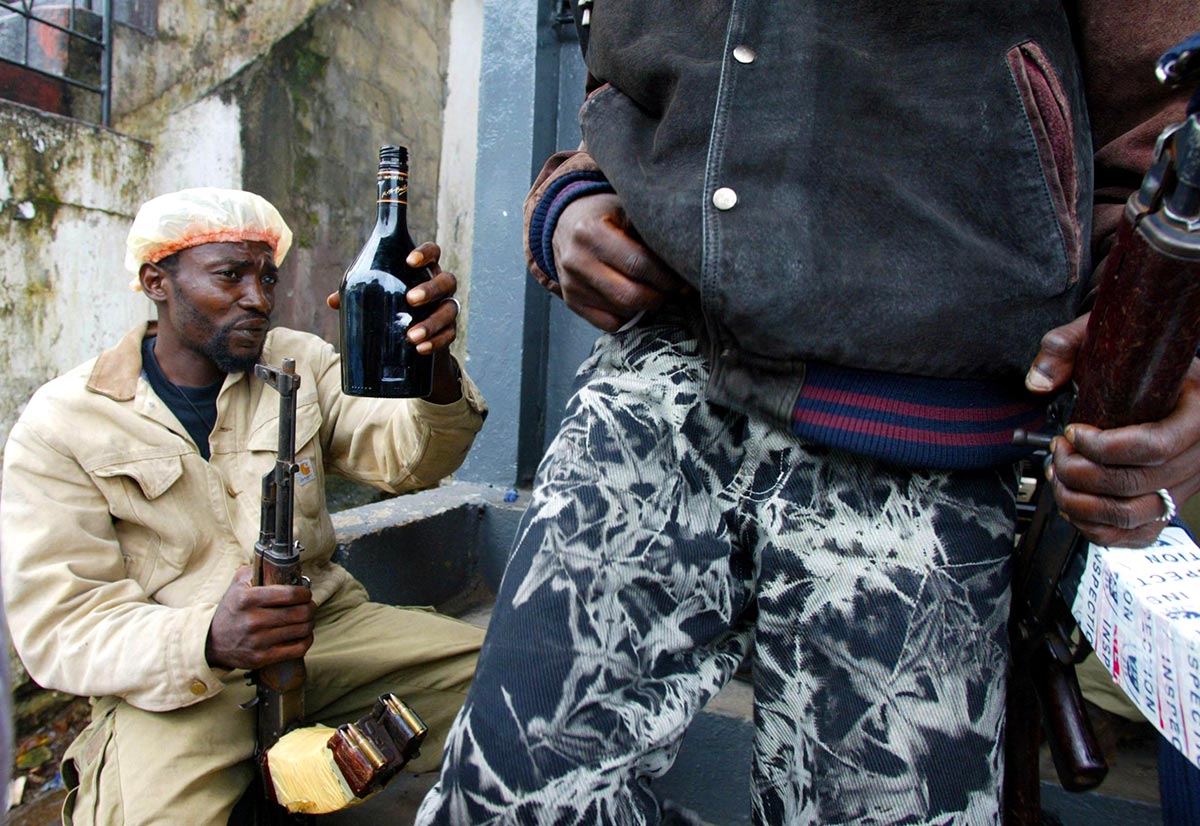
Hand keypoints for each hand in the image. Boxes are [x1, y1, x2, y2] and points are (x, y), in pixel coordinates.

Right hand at [205, 566, 315, 669]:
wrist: (211, 641)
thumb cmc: (232, 610)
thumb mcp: (237, 585)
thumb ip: (257, 570)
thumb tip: (280, 562)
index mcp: (248, 599)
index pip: (290, 594)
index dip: (304, 593)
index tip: (305, 593)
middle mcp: (253, 621)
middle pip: (300, 613)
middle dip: (310, 608)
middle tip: (309, 606)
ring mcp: (258, 641)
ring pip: (301, 630)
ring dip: (309, 623)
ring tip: (306, 619)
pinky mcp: (261, 658)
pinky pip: (297, 649)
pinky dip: (306, 640)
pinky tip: (303, 635)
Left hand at [325, 242, 460, 354]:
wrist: (413, 342)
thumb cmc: (392, 308)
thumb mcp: (375, 298)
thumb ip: (356, 295)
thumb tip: (332, 301)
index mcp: (423, 271)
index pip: (433, 252)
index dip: (425, 253)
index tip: (409, 261)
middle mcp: (440, 288)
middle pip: (447, 281)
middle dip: (430, 289)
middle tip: (410, 299)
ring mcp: (446, 309)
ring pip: (450, 310)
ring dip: (432, 322)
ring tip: (411, 336)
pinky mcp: (449, 332)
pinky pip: (449, 336)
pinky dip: (436, 342)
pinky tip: (420, 348)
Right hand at [552, 192, 686, 330]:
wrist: (564, 222)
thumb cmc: (604, 214)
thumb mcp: (626, 209)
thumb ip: (650, 231)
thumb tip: (685, 260)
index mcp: (591, 233)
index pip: (638, 264)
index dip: (667, 276)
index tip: (683, 279)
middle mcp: (576, 261)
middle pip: (631, 295)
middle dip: (660, 296)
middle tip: (674, 290)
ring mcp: (572, 285)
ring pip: (622, 311)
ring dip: (646, 306)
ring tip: (656, 291)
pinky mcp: (572, 302)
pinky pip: (609, 323)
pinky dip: (628, 316)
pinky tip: (635, 300)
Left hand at [1026, 314, 1199, 546]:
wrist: (1165, 380)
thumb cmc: (1138, 362)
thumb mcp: (1104, 339)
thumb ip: (1066, 348)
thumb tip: (1039, 381)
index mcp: (1197, 412)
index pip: (1152, 446)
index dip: (1101, 447)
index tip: (1072, 433)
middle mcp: (1197, 454)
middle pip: (1133, 483)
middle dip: (1079, 472)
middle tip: (1057, 453)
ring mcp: (1183, 485)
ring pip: (1130, 515)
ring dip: (1079, 501)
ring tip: (1059, 476)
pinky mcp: (1166, 506)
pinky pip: (1134, 534)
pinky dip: (1094, 527)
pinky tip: (1072, 501)